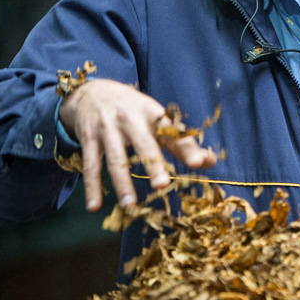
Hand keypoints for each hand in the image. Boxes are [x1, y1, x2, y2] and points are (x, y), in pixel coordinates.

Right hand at [59, 79, 216, 211]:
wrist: (91, 92)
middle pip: (143, 143)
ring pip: (116, 158)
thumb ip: (181, 142)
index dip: (186, 147)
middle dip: (153, 164)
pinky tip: (95, 206)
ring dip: (122, 183)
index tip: (200, 163)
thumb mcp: (156, 119)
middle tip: (162, 186)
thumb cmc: (133, 110)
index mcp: (152, 113)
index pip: (172, 131)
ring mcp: (107, 129)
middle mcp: (130, 118)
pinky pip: (91, 165)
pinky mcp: (89, 139)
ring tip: (130, 205)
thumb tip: (210, 162)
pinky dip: (92, 187)